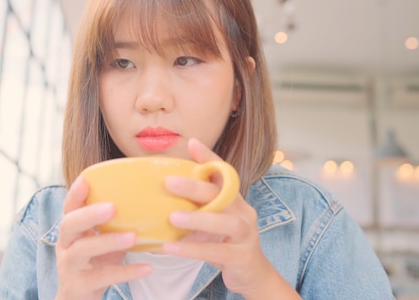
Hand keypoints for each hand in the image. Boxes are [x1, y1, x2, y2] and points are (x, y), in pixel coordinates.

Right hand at [54, 176, 151, 299]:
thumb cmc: (96, 264)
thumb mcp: (101, 242)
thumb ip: (114, 225)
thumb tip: (149, 201)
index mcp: (71, 231)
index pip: (69, 208)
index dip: (75, 194)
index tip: (86, 179)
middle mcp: (65, 246)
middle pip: (69, 225)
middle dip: (89, 214)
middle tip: (112, 207)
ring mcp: (69, 267)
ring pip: (83, 250)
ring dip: (108, 241)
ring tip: (133, 237)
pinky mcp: (79, 287)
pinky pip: (103, 277)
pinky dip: (126, 272)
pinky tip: (147, 268)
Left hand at [161, 138, 299, 298]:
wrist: (252, 274)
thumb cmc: (226, 242)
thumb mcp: (213, 220)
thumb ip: (198, 205)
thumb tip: (165, 188)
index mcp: (235, 200)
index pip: (224, 174)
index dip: (210, 158)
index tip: (192, 143)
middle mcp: (244, 212)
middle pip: (223, 195)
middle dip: (196, 187)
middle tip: (169, 182)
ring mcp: (246, 234)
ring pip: (225, 222)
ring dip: (198, 219)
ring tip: (173, 218)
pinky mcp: (242, 256)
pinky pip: (217, 251)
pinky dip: (193, 249)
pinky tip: (171, 248)